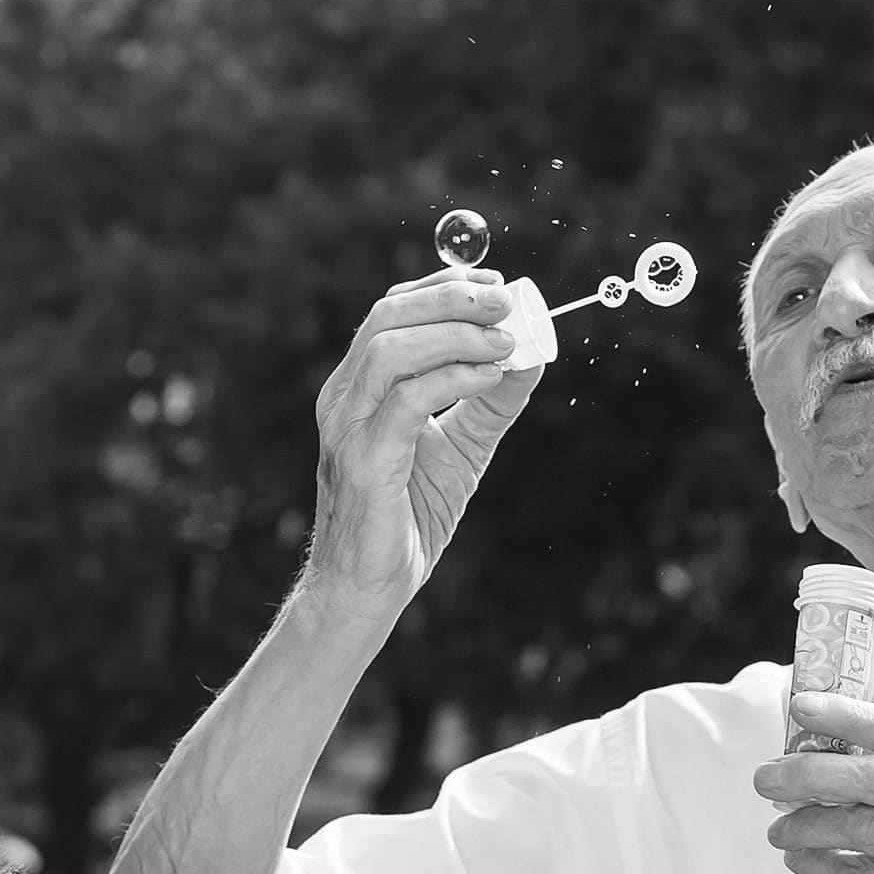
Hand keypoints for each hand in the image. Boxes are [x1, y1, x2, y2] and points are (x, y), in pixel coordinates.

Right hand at [305, 269, 542, 615]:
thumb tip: (531, 354)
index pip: (392, 310)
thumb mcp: (461, 447)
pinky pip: (407, 401)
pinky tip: (490, 378)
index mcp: (358, 387)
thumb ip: (490, 401)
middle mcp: (343, 398)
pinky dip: (454, 378)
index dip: (444, 286)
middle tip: (507, 305)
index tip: (496, 284)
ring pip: (391, 348)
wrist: (366, 589)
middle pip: (388, 315)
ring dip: (455, 334)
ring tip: (505, 343)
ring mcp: (347, 428)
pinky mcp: (364, 462)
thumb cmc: (407, 518)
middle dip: (452, 299)